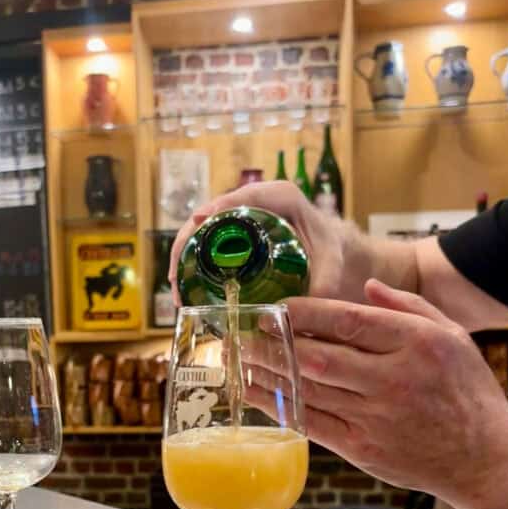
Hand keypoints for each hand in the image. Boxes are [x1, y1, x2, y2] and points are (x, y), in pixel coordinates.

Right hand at [168, 181, 347, 305]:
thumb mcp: (331, 263)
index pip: (246, 196)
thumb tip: (299, 311)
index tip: (200, 220)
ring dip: (183, 257)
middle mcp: (254, 202)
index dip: (220, 206)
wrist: (327, 248)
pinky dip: (190, 263)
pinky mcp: (230, 233)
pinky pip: (204, 244)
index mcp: (281, 196)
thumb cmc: (329, 249)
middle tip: (176, 276)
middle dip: (188, 241)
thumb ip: (324, 282)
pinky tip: (184, 289)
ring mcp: (238, 217)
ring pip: (201, 230)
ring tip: (176, 290)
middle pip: (211, 213)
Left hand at [245, 279, 507, 508]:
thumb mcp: (452, 336)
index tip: (276, 308)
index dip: (304, 313)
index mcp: (415, 343)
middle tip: (246, 332)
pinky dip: (279, 407)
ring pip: (309, 389)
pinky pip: (311, 423)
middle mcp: (393, 378)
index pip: (346, 320)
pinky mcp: (362, 448)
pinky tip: (256, 393)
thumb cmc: (467, 393)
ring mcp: (375, 416)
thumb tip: (366, 286)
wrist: (482, 458)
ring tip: (241, 358)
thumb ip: (408, 307)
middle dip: (275, 343)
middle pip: (318, 355)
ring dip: (269, 372)